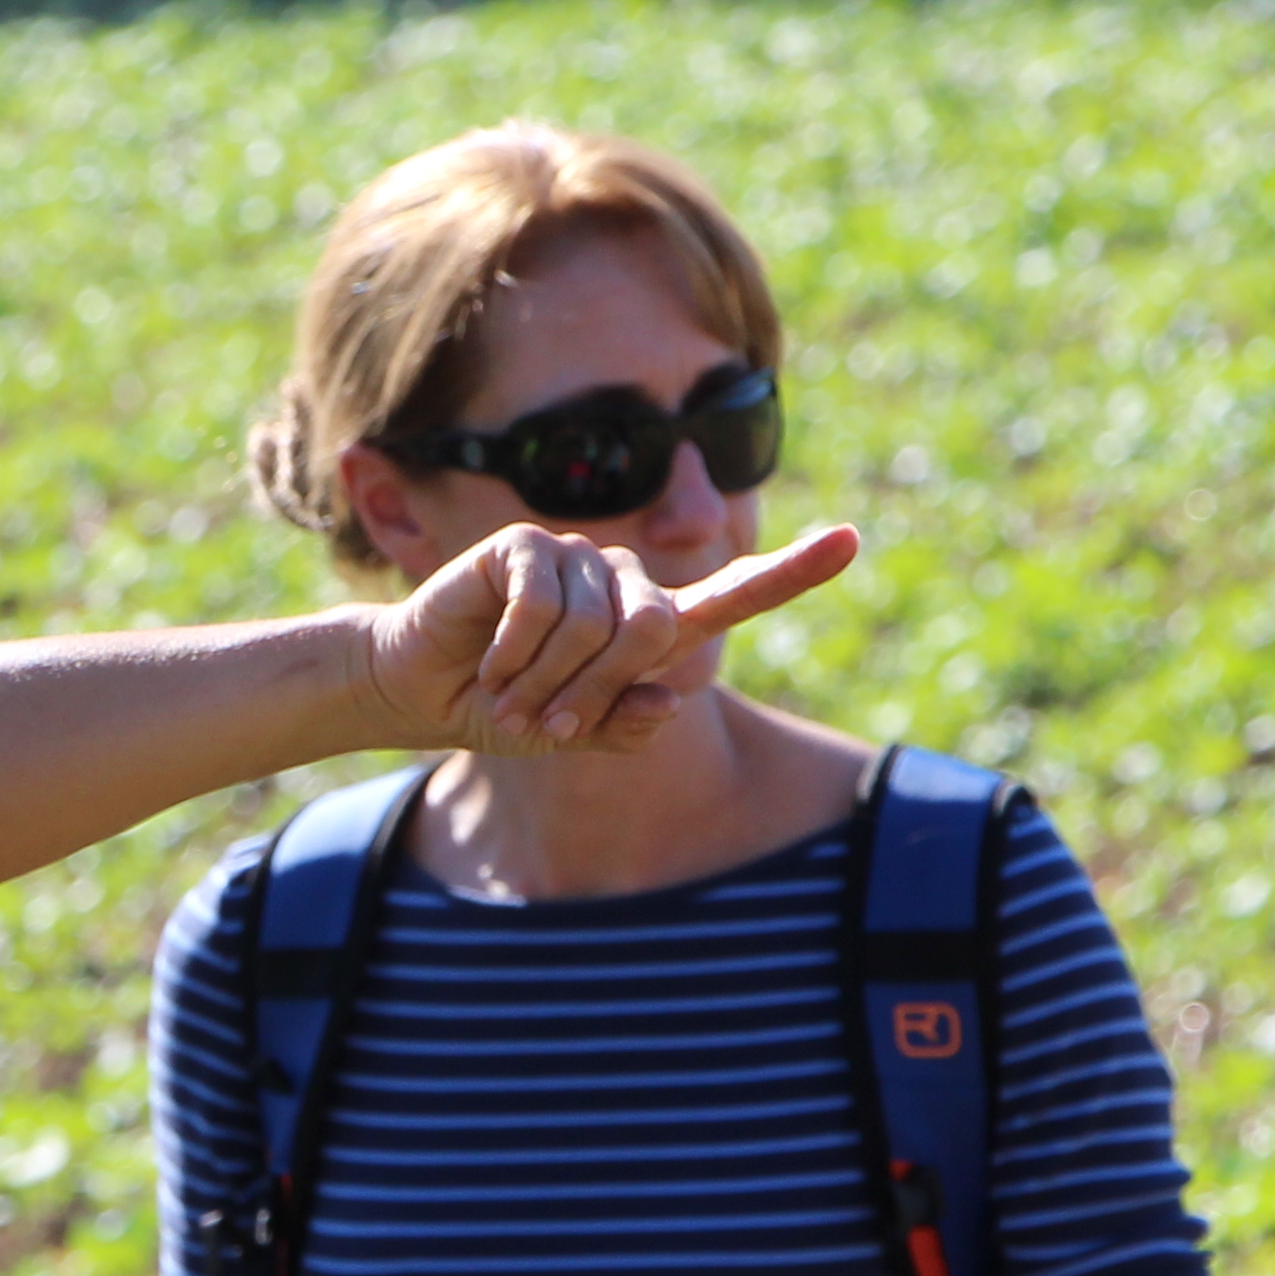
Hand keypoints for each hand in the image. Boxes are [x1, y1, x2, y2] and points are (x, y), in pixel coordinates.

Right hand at [360, 523, 859, 755]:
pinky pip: (543, 605)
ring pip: (593, 626)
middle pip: (654, 629)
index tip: (850, 541)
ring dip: (545, 680)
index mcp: (651, 626)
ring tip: (511, 693)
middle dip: (595, 690)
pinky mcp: (527, 546)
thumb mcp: (575, 735)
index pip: (733, 594)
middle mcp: (623, 584)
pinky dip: (514, 650)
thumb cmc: (507, 710)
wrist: (424, 691)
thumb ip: (626, 724)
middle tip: (551, 722)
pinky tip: (489, 660)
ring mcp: (577, 557)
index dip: (793, 571)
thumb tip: (671, 700)